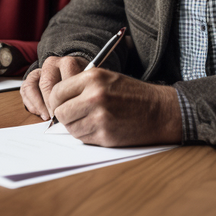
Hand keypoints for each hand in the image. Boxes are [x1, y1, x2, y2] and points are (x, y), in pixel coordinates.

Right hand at [20, 55, 87, 119]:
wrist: (74, 71)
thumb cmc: (81, 81)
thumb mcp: (87, 84)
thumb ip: (82, 92)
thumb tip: (77, 108)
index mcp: (67, 63)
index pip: (64, 81)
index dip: (66, 99)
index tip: (69, 111)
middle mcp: (51, 64)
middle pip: (46, 84)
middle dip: (51, 104)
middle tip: (57, 117)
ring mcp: (40, 70)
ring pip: (32, 86)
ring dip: (39, 104)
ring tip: (47, 116)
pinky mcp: (31, 79)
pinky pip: (25, 90)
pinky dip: (31, 104)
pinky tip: (40, 113)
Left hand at [48, 69, 181, 146]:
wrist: (159, 111)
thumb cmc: (133, 94)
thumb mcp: (107, 78)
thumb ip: (81, 86)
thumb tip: (55, 102)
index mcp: (93, 78)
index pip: (57, 91)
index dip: (57, 100)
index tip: (62, 104)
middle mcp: (94, 96)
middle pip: (60, 112)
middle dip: (65, 115)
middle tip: (75, 114)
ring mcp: (99, 117)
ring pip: (70, 127)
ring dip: (77, 126)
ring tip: (92, 119)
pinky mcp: (105, 135)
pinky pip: (82, 138)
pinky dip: (87, 135)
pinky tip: (101, 127)